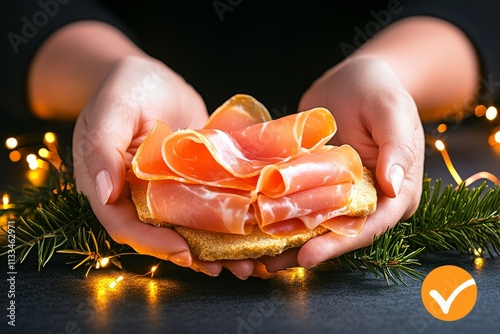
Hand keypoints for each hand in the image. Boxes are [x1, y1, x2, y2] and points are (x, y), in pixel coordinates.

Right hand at [73, 55, 268, 277]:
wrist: (152, 77)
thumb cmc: (125, 87)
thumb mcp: (112, 110)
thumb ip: (102, 149)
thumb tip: (103, 193)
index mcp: (110, 186)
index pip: (126, 225)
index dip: (153, 242)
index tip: (183, 253)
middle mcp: (139, 195)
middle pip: (162, 233)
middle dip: (192, 254)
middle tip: (225, 268)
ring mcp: (168, 190)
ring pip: (189, 224)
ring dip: (215, 245)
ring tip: (245, 263)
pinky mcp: (193, 180)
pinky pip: (208, 203)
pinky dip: (226, 218)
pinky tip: (251, 228)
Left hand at [263, 57, 424, 270]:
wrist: (353, 79)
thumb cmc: (379, 91)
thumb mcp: (392, 112)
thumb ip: (397, 147)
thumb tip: (392, 185)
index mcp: (395, 193)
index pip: (369, 226)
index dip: (338, 244)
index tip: (308, 257)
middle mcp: (369, 201)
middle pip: (338, 234)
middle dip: (305, 250)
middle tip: (270, 265)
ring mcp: (342, 195)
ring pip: (316, 225)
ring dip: (287, 242)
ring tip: (255, 257)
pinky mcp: (319, 185)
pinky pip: (300, 204)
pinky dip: (281, 217)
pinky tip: (255, 228)